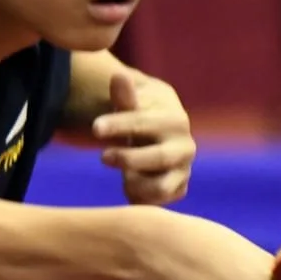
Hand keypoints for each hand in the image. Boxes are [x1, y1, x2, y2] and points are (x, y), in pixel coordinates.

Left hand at [91, 72, 194, 205]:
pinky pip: (156, 202)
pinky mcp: (178, 189)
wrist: (157, 135)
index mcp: (175, 120)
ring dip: (134, 182)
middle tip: (102, 156)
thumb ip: (124, 96)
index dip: (119, 125)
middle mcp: (186, 147)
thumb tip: (118, 77)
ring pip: (159, 187)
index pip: (145, 123)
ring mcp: (184, 170)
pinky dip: (139, 196)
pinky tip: (131, 184)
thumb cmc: (139, 116)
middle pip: (157, 158)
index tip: (94, 128)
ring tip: (124, 174)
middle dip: (127, 159)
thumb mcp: (131, 104)